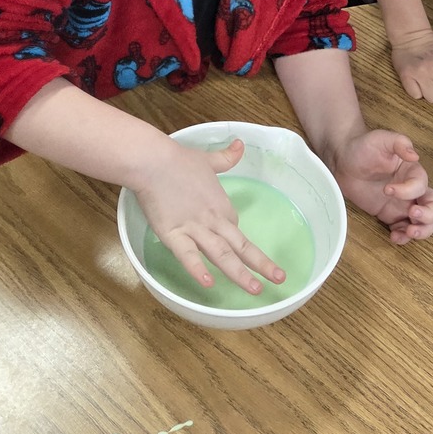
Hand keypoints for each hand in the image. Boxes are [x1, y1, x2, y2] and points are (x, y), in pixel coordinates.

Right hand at [133, 139, 285, 294]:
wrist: (154, 161)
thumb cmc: (178, 160)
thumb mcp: (208, 159)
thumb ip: (226, 158)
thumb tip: (240, 144)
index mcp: (222, 205)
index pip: (235, 230)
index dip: (237, 242)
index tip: (238, 250)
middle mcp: (213, 220)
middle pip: (240, 246)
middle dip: (260, 265)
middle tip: (278, 280)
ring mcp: (195, 229)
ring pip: (221, 255)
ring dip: (239, 273)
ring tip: (255, 289)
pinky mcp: (173, 234)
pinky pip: (188, 255)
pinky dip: (198, 269)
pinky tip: (208, 283)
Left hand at [328, 131, 432, 243]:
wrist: (342, 159)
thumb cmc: (363, 146)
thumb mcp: (381, 139)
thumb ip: (399, 143)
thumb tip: (414, 155)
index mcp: (413, 172)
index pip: (421, 186)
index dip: (408, 191)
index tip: (387, 189)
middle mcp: (412, 190)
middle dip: (428, 215)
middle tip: (412, 215)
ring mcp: (401, 204)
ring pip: (424, 223)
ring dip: (421, 231)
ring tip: (408, 232)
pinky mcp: (389, 215)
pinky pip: (403, 229)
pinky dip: (403, 237)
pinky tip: (394, 237)